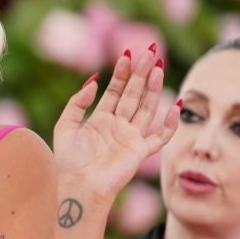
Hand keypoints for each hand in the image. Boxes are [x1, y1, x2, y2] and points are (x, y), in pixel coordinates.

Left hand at [53, 46, 179, 202]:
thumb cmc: (69, 160)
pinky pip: (160, 137)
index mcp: (101, 119)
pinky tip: (175, 106)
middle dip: (141, 73)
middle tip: (150, 52)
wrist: (79, 186)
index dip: (121, 73)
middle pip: (133, 94)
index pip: (115, 90)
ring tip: (158, 68)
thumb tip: (94, 80)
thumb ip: (77, 102)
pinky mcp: (141, 152)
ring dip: (153, 89)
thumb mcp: (65, 125)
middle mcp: (118, 126)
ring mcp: (131, 138)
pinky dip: (169, 124)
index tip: (127, 54)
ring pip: (146, 108)